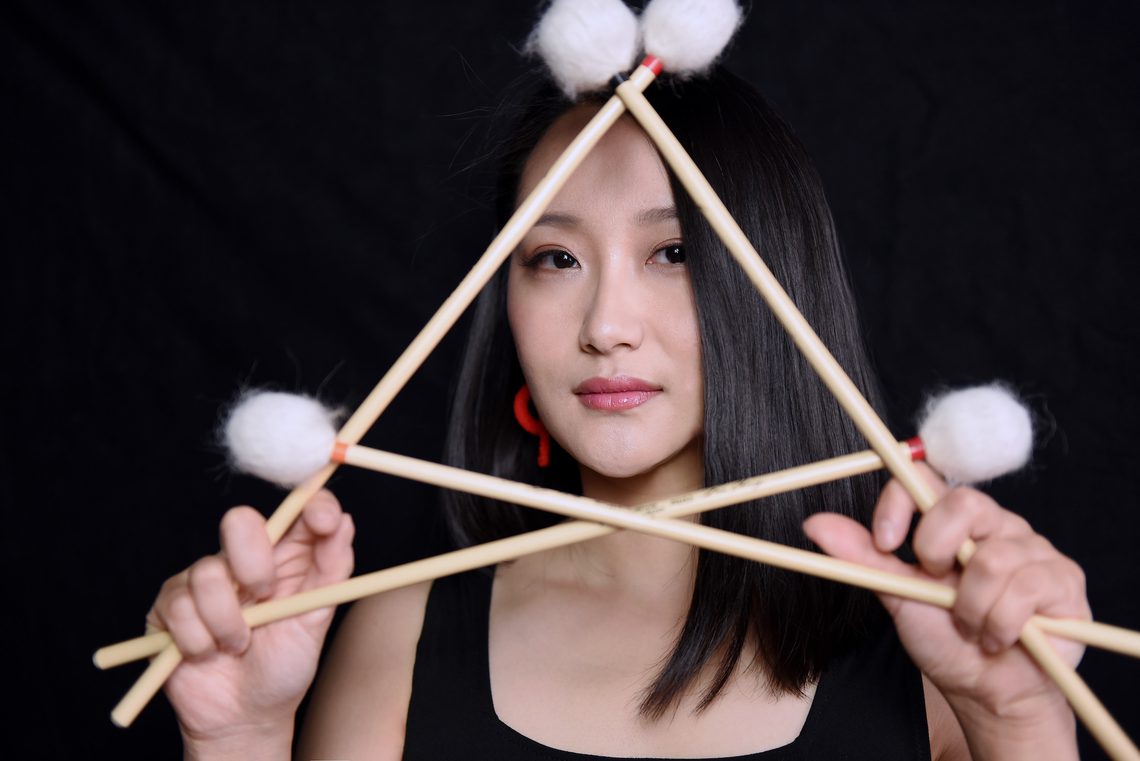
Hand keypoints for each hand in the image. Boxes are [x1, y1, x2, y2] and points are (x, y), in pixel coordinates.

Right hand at [147, 490, 353, 748]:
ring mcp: (203, 580)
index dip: (310, 503)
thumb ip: (331, 569)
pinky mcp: (169, 606)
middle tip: (264, 596)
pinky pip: (178, 608)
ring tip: (240, 645)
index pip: (296, 509)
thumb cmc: (285, 665)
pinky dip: (199, 640)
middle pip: (239, 520)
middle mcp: (243, 560)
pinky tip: (208, 653)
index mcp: (285, 556)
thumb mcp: (317, 620)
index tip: (323, 520)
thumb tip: (343, 521)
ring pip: (207, 574)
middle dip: (254, 560)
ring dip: (228, 622)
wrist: (245, 716)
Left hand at [803, 466, 1088, 724]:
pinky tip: (1000, 637)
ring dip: (970, 608)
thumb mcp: (895, 595)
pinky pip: (1026, 589)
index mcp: (951, 521)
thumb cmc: (944, 639)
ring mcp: (1032, 548)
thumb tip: (814, 523)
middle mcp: (994, 524)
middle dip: (937, 549)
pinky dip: (1001, 624)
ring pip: (992, 558)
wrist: (987, 690)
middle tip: (935, 583)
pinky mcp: (1062, 579)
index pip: (924, 477)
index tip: (884, 542)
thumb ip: (861, 557)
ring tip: (971, 627)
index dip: (900, 502)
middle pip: (965, 501)